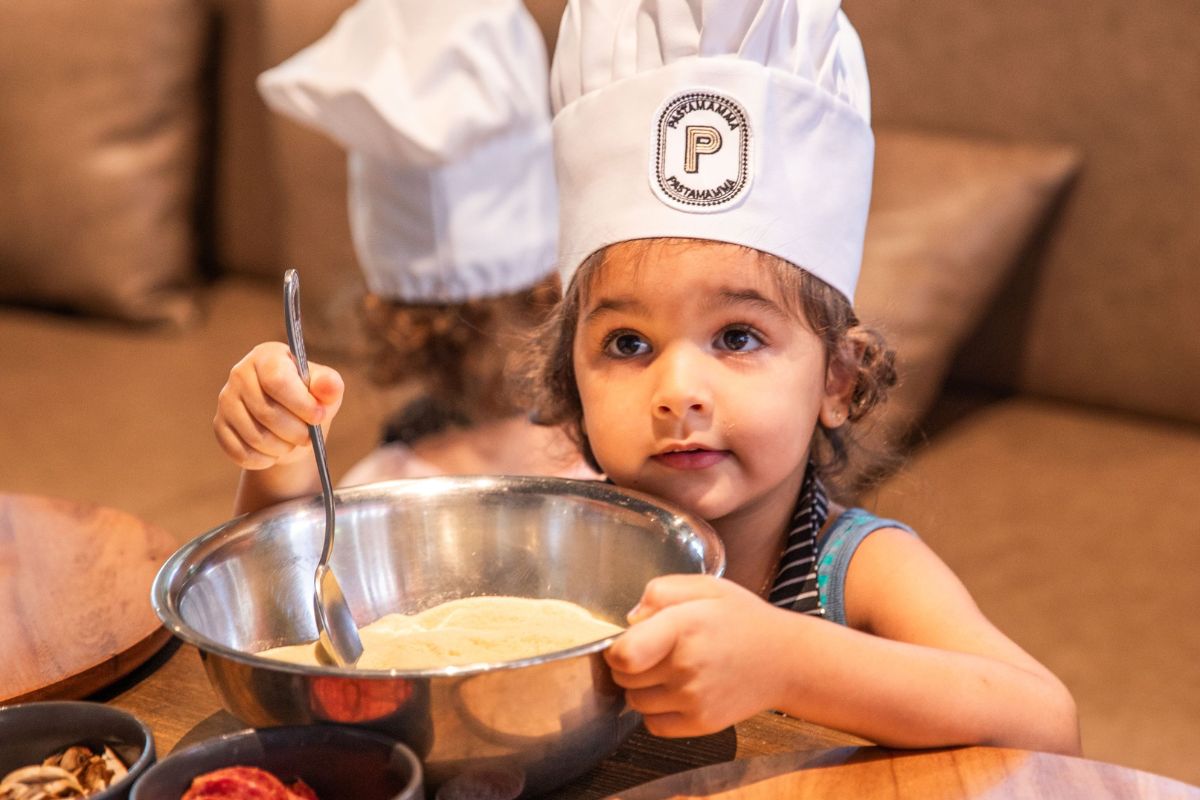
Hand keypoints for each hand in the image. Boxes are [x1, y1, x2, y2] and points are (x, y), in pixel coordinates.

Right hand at [213, 341, 344, 470]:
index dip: (301, 404)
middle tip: (308, 437)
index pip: (277, 380)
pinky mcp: (220, 425)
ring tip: (293, 443)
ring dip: (282, 448)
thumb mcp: (326, 392)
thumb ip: (329, 386)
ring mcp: (226, 399)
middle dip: (295, 431)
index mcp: (268, 357)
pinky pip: (241, 452)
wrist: (291, 426)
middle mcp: (241, 373)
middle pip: (266, 412)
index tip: (319, 417)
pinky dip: (265, 460)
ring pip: (255, 436)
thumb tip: (329, 386)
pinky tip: (275, 452)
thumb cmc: (310, 402)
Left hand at [604, 575, 794, 737]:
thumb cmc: (742, 619)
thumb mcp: (705, 587)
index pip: (622, 655)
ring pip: (634, 702)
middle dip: (630, 664)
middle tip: (656, 651)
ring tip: (669, 670)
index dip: (616, 648)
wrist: (786, 660)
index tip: (628, 640)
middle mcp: (686, 667)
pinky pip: (653, 724)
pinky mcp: (700, 724)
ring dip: (642, 688)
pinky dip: (656, 711)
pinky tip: (677, 692)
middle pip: (623, 677)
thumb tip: (630, 619)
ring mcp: (693, 700)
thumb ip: (660, 592)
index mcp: (684, 627)